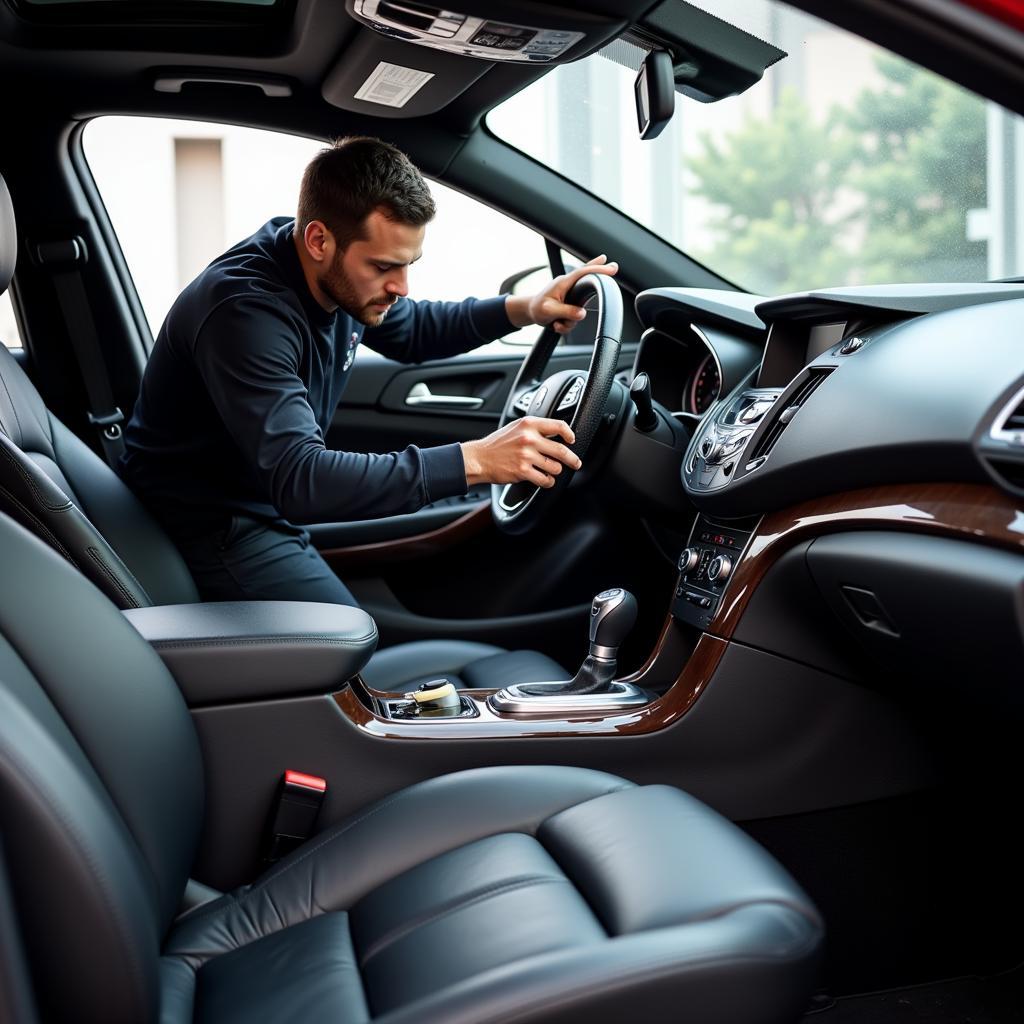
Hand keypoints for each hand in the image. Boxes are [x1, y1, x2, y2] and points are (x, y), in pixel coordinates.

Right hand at [461, 416, 581, 487]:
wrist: (479, 458)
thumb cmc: (497, 444)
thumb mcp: (515, 427)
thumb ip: (533, 428)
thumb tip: (555, 433)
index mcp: (528, 424)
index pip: (558, 426)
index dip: (570, 434)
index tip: (572, 440)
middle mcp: (529, 439)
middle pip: (561, 450)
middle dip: (572, 459)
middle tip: (575, 462)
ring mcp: (526, 456)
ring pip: (555, 467)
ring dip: (556, 471)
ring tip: (552, 471)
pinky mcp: (523, 471)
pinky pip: (545, 479)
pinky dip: (548, 481)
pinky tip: (545, 479)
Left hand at [505, 255, 618, 335]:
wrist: (529, 314)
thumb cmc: (536, 309)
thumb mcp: (549, 311)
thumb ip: (566, 311)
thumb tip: (582, 313)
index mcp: (563, 283)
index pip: (583, 273)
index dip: (598, 269)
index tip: (611, 268)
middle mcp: (568, 287)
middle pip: (588, 279)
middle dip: (599, 274)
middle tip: (614, 268)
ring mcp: (570, 296)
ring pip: (582, 308)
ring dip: (570, 321)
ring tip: (556, 323)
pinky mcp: (570, 305)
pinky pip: (576, 316)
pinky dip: (567, 324)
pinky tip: (557, 324)